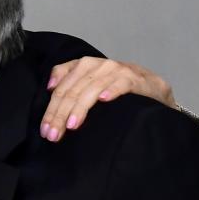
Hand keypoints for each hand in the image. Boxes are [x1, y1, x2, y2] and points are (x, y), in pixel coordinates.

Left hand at [40, 57, 175, 141]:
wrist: (154, 89)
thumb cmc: (117, 89)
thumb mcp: (91, 84)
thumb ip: (71, 83)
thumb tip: (49, 86)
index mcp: (84, 66)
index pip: (61, 87)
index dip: (51, 109)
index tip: (44, 130)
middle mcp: (99, 65)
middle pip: (73, 90)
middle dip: (60, 114)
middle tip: (53, 134)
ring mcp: (118, 70)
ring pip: (91, 88)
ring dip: (80, 107)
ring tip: (71, 125)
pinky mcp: (136, 79)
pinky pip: (121, 84)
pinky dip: (112, 90)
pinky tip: (103, 100)